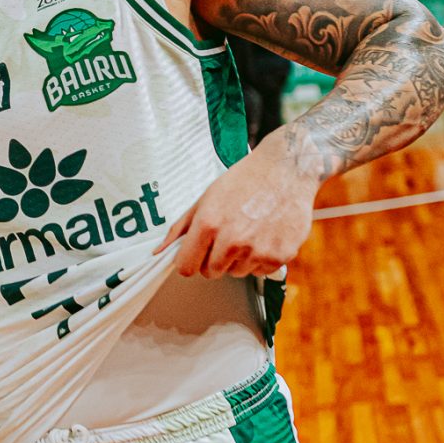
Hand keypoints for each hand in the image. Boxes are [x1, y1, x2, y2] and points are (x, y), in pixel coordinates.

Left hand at [155, 136, 315, 278]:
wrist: (285, 170)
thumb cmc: (244, 181)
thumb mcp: (206, 198)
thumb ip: (181, 227)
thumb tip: (157, 251)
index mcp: (209, 224)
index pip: (186, 267)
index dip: (189, 262)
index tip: (196, 255)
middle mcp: (232, 240)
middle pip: (210, 272)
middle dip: (214, 259)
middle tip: (226, 237)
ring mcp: (257, 250)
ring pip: (236, 272)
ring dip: (238, 259)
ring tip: (248, 232)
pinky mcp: (280, 255)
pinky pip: (260, 272)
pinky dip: (260, 259)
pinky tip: (264, 236)